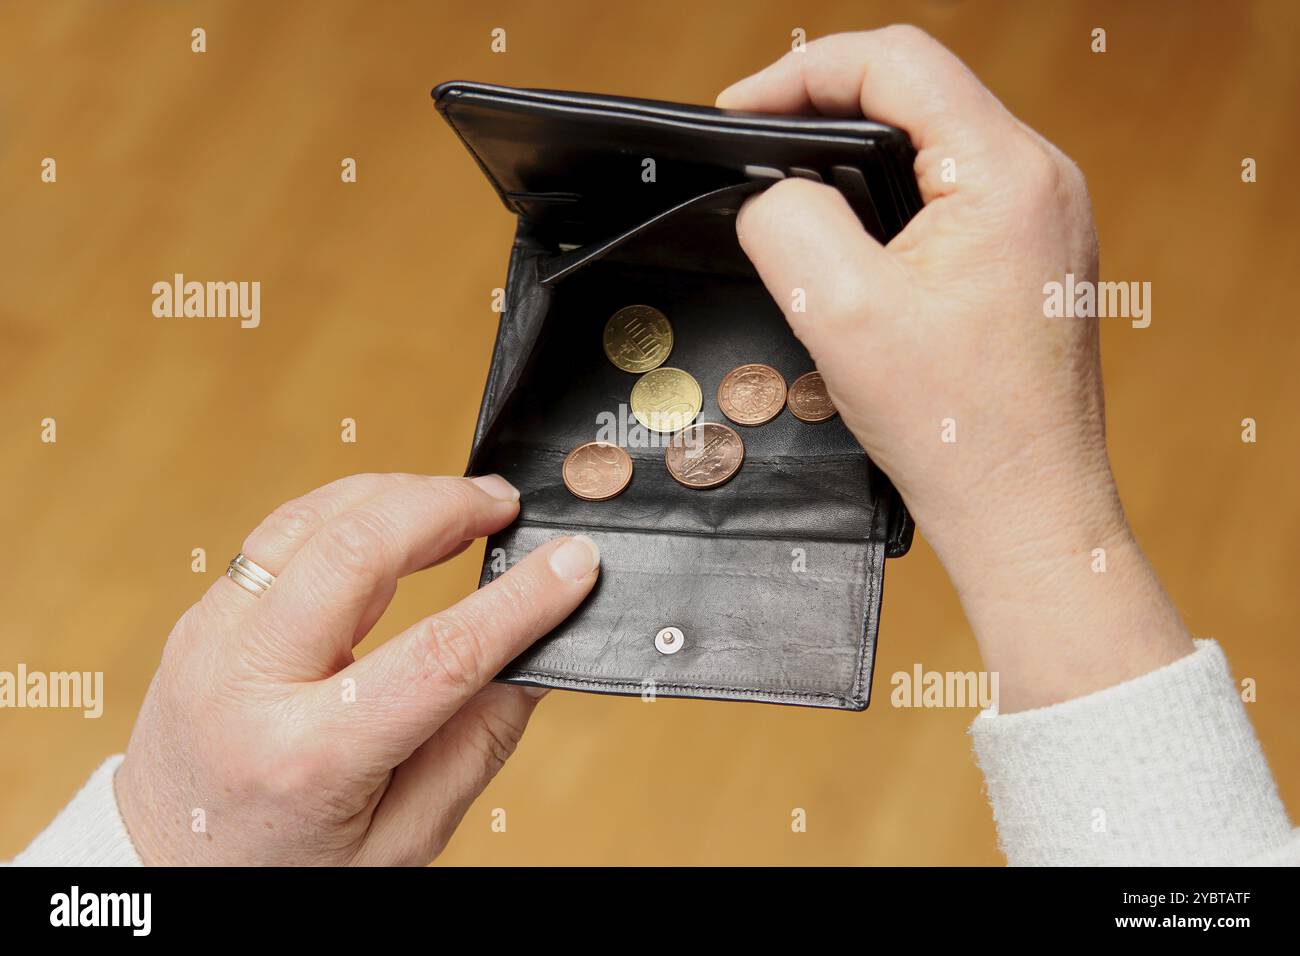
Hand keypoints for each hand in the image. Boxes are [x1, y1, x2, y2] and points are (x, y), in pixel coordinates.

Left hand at [115, 473, 599, 864]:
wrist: (164, 872)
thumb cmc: (284, 870)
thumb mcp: (400, 839)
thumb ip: (476, 746)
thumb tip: (533, 656)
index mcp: (307, 758)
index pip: (437, 655)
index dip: (519, 600)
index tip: (573, 563)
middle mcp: (246, 683)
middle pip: (356, 551)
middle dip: (446, 507)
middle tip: (506, 505)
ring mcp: (211, 639)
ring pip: (311, 519)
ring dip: (398, 494)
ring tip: (463, 504)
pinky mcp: (203, 617)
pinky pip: (282, 533)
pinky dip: (351, 510)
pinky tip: (396, 518)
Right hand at [720, 27, 1191, 710]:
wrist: (1026, 510)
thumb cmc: (957, 429)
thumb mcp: (840, 313)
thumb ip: (790, 221)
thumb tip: (773, 192)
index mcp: (1006, 173)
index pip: (895, 61)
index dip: (800, 72)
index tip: (734, 112)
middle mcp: (1041, 179)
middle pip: (918, 89)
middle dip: (824, 105)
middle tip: (752, 143)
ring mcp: (1044, 216)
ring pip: (933, 139)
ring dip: (856, 151)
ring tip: (789, 181)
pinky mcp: (1032, 253)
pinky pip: (951, 190)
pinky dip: (890, 195)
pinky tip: (849, 234)